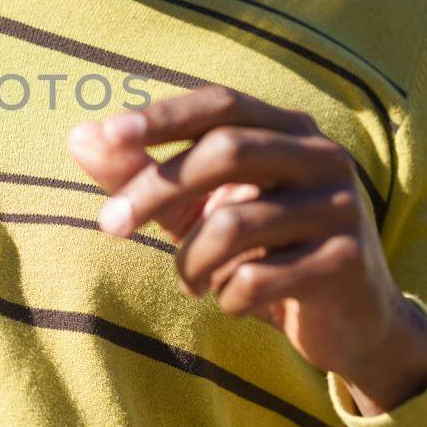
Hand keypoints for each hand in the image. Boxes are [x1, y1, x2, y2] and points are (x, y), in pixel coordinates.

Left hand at [68, 85, 426, 416]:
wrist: (349, 322)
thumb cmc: (263, 252)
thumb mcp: (197, 211)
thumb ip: (141, 173)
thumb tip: (77, 137)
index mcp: (288, 129)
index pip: (221, 104)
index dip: (163, 115)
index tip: (107, 133)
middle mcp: (321, 156)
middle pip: (224, 152)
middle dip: (155, 188)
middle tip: (109, 225)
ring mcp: (339, 207)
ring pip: (235, 222)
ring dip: (191, 260)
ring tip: (191, 282)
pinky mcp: (345, 263)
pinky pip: (258, 277)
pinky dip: (228, 296)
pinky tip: (233, 301)